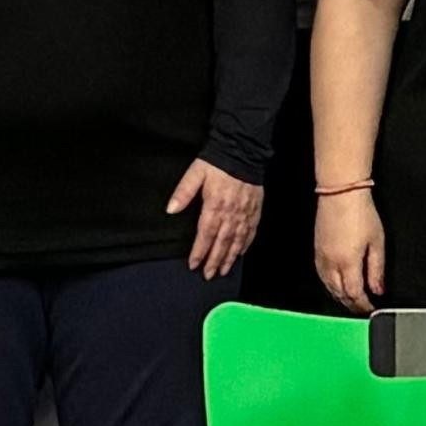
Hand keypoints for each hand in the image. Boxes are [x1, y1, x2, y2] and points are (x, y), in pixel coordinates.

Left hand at [167, 157, 263, 283]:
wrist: (244, 150)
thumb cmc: (218, 162)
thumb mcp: (196, 173)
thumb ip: (183, 192)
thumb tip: (170, 209)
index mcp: (215, 206)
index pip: (205, 235)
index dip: (199, 251)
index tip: (193, 264)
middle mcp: (231, 213)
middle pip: (222, 242)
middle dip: (214, 261)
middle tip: (209, 275)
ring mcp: (245, 213)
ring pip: (237, 240)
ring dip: (230, 257)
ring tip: (224, 270)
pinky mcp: (255, 209)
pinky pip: (251, 231)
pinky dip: (245, 244)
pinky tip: (240, 253)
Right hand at [313, 189, 385, 312]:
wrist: (340, 193)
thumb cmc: (359, 212)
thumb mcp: (377, 242)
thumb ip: (377, 269)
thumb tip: (377, 289)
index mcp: (347, 263)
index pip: (355, 295)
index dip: (363, 306)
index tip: (371, 309)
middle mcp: (331, 264)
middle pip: (340, 294)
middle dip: (351, 305)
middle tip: (362, 309)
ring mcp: (321, 257)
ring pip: (329, 288)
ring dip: (340, 297)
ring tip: (351, 302)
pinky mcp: (316, 250)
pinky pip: (322, 277)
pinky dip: (330, 286)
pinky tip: (336, 286)